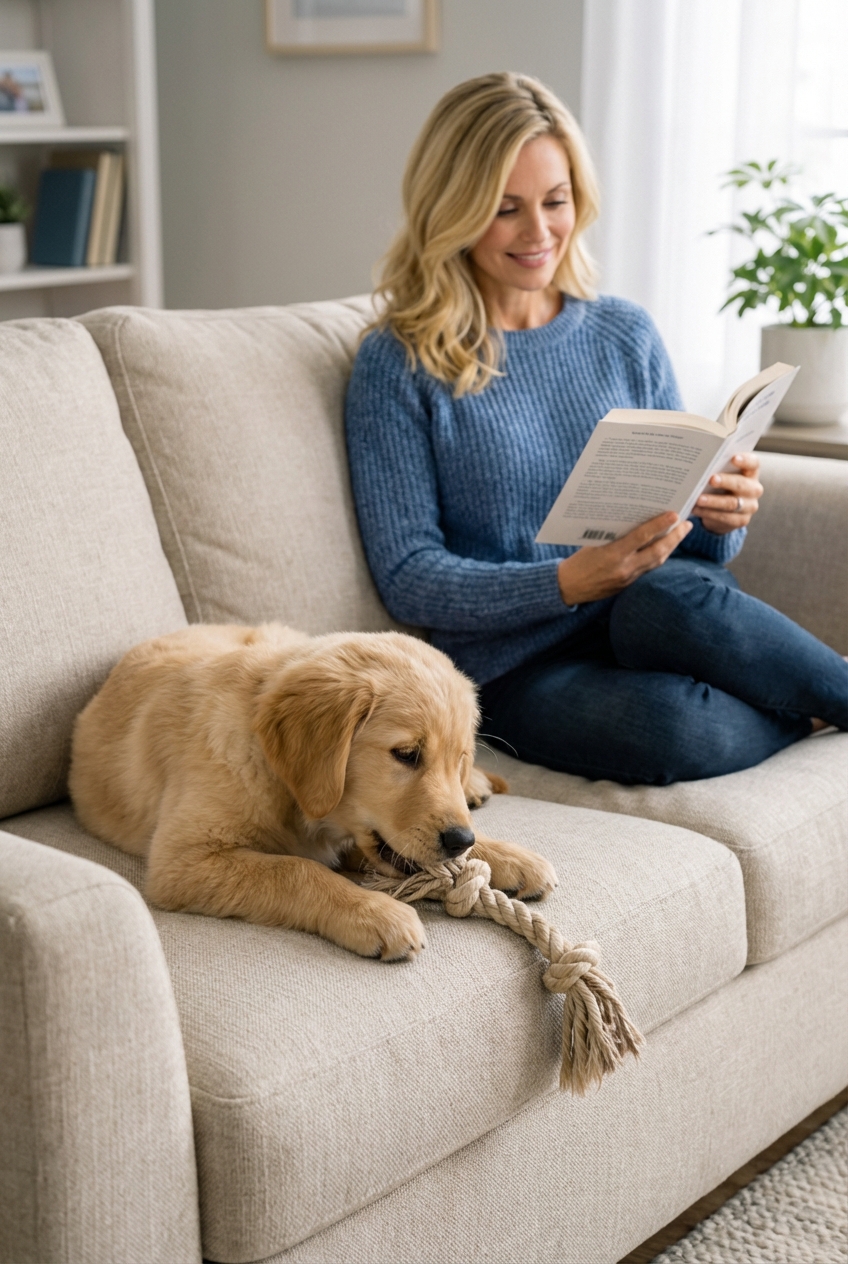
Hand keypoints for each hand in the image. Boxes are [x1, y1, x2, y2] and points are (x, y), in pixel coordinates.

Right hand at [557, 513, 691, 604]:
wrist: (568, 587)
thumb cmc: (578, 561)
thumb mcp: (592, 543)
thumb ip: (614, 534)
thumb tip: (634, 520)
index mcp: (612, 554)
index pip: (641, 537)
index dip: (659, 525)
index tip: (674, 515)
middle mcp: (624, 568)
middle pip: (657, 552)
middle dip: (675, 538)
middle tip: (687, 524)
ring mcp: (628, 578)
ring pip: (657, 562)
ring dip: (671, 547)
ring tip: (680, 533)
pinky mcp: (628, 585)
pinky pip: (649, 569)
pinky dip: (659, 557)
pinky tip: (664, 548)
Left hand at [691, 452, 762, 534]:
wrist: (723, 510)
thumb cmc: (721, 485)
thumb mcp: (721, 474)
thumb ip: (717, 467)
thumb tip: (699, 461)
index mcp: (751, 472)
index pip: (753, 463)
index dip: (745, 460)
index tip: (733, 458)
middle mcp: (754, 489)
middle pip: (741, 484)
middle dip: (726, 481)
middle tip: (711, 479)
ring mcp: (750, 506)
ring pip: (732, 503)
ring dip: (714, 501)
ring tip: (698, 499)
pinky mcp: (741, 520)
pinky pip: (724, 517)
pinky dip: (708, 513)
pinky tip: (696, 509)